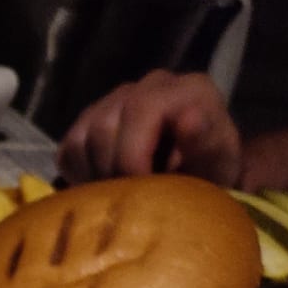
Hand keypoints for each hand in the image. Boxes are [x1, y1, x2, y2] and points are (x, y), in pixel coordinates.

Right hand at [56, 71, 243, 186]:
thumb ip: (206, 143)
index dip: (132, 157)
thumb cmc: (211, 177)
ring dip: (96, 176)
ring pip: (83, 139)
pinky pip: (70, 149)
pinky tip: (106, 187)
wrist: (197, 181)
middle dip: (112, 171)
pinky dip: (81, 175)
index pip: (140, 110)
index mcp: (188, 89)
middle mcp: (151, 84)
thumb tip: (189, 116)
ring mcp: (117, 99)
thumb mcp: (218, 168)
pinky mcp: (90, 120)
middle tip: (128, 203)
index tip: (141, 193)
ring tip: (119, 196)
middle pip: (105, 126)